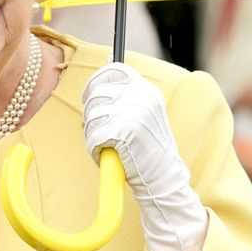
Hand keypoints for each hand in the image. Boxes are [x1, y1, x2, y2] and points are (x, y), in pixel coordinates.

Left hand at [83, 63, 207, 250]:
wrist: (163, 180)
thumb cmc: (147, 151)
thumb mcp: (142, 116)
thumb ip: (125, 100)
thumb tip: (94, 88)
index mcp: (147, 90)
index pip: (114, 70)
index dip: (96, 81)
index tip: (88, 96)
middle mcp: (142, 96)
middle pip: (96, 93)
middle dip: (90, 113)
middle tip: (98, 131)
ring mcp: (133, 112)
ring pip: (92, 116)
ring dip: (92, 134)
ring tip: (108, 146)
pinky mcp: (122, 131)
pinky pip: (93, 137)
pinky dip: (94, 149)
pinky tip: (107, 156)